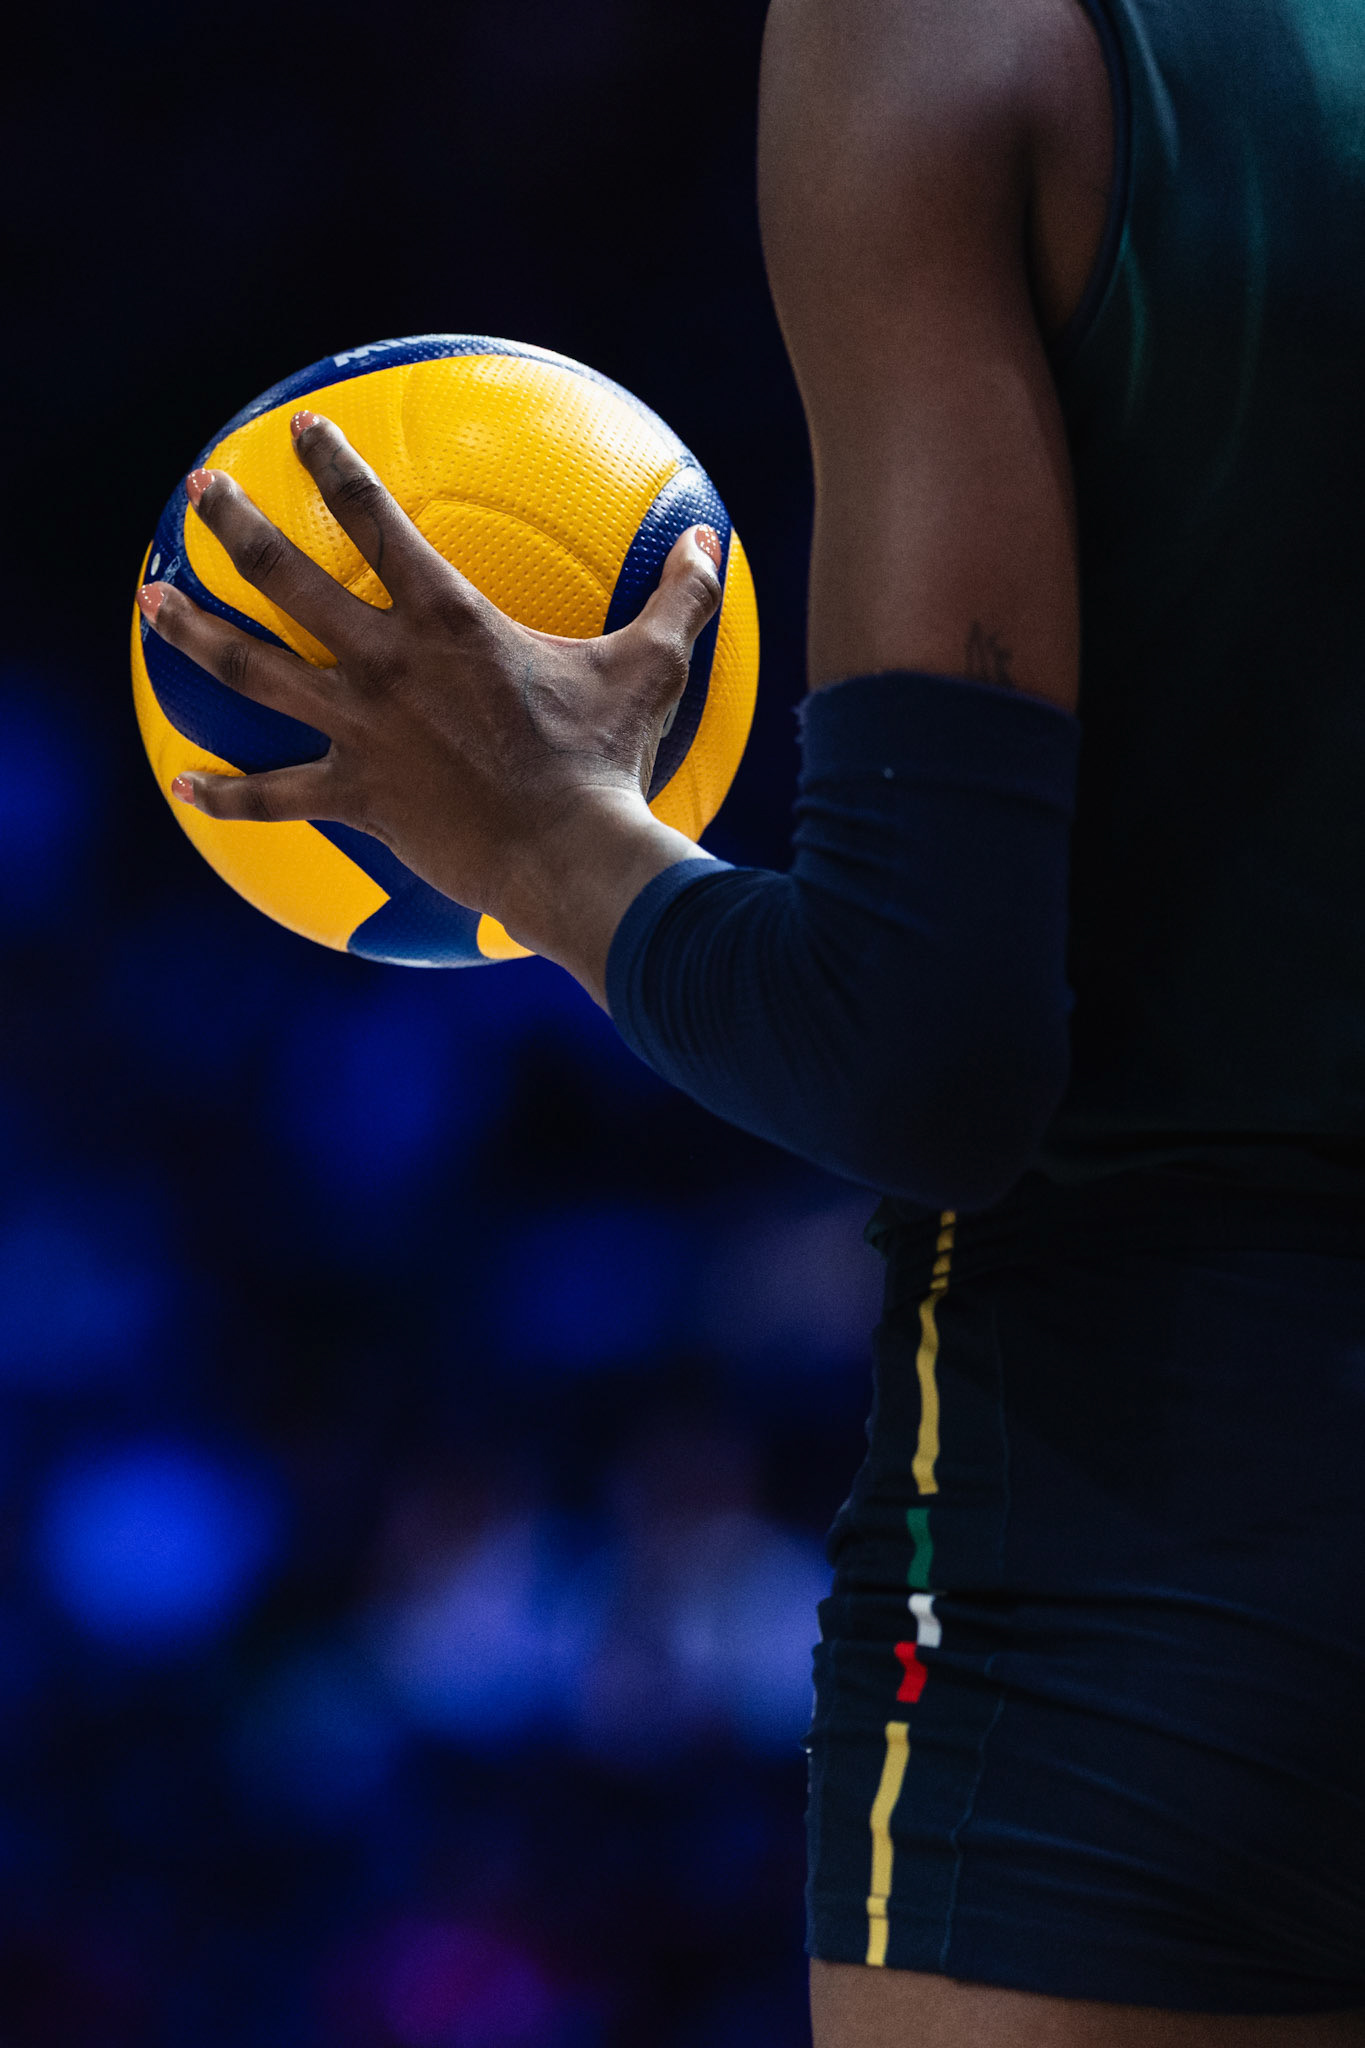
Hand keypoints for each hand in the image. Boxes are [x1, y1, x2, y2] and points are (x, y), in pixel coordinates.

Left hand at [136, 411, 723, 998]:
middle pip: (288, 579)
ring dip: (195, 633)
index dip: (331, 466)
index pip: (374, 519)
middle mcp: (387, 664)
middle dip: (236, 526)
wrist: (570, 855)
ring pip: (253, 671)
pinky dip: (226, 792)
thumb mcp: (653, 669)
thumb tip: (716, 543)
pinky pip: (275, 795)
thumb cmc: (608, 760)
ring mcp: (361, 730)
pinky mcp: (357, 796)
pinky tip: (183, 784)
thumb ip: (679, 599)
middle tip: (198, 492)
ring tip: (150, 602)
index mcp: (447, 619)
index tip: (297, 432)